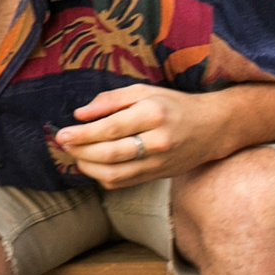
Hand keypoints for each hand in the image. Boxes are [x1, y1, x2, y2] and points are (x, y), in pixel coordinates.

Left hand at [53, 83, 233, 188]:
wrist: (212, 128)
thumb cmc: (173, 105)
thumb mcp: (144, 92)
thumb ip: (110, 100)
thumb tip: (80, 114)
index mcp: (153, 114)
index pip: (110, 129)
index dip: (82, 134)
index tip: (62, 134)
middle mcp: (158, 141)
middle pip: (109, 153)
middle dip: (80, 150)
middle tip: (64, 143)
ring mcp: (159, 162)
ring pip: (114, 173)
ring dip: (88, 167)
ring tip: (76, 154)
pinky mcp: (157, 175)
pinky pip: (122, 182)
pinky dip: (102, 176)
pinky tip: (93, 165)